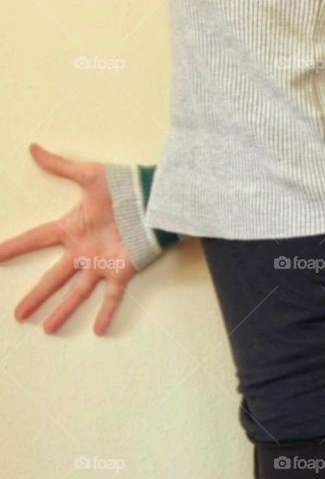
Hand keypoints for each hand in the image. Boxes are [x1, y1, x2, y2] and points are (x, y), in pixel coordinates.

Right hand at [0, 144, 134, 334]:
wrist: (155, 199)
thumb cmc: (123, 186)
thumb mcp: (89, 175)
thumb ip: (60, 166)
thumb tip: (33, 148)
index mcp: (71, 229)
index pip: (35, 240)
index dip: (13, 248)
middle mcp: (83, 251)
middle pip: (53, 277)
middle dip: (35, 296)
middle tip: (16, 315)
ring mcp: (102, 263)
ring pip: (78, 292)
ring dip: (63, 311)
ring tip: (47, 329)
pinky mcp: (123, 271)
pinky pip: (113, 296)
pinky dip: (106, 313)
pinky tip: (99, 331)